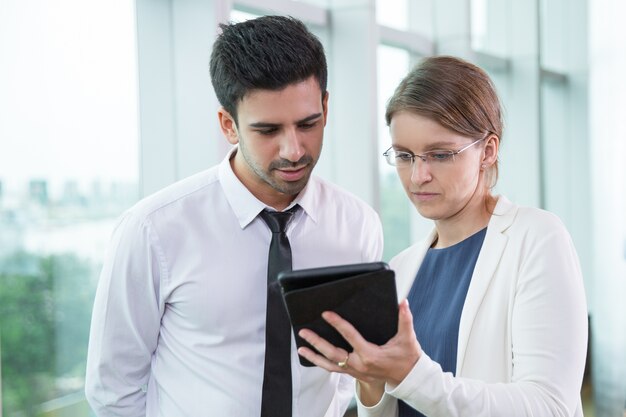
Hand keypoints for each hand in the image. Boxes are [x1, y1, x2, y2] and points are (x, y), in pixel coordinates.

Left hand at [297, 299, 421, 386]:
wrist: (407, 377)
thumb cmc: (406, 358)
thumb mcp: (407, 338)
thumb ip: (405, 319)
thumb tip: (403, 303)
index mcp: (370, 354)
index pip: (350, 336)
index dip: (337, 323)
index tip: (326, 314)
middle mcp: (359, 364)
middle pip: (333, 353)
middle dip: (317, 342)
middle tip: (304, 332)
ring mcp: (355, 371)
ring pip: (330, 364)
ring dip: (314, 356)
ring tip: (301, 348)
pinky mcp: (354, 373)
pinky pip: (334, 369)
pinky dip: (322, 363)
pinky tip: (313, 357)